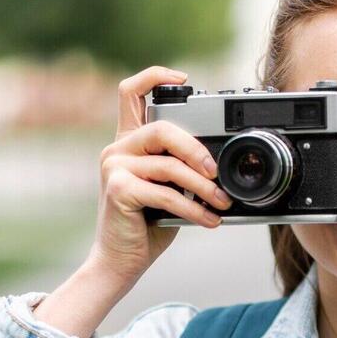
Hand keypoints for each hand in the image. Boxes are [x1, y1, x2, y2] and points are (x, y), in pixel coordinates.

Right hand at [86, 65, 233, 285]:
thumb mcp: (169, 188)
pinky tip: (209, 220)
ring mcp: (114, 167)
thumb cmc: (147, 225)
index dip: (155, 76)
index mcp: (129, 142)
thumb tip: (219, 161)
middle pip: (162, 127)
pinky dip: (193, 209)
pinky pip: (165, 193)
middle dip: (197, 149)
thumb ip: (181, 166)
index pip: (132, 92)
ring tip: (222, 202)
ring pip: (169, 165)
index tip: (185, 79)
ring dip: (203, 187)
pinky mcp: (118, 189)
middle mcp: (118, 149)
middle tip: (217, 172)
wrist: (120, 261)